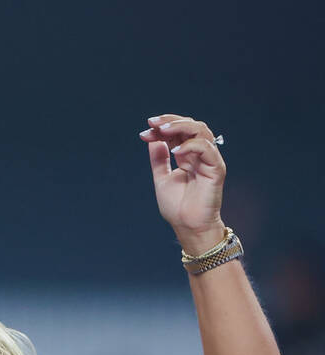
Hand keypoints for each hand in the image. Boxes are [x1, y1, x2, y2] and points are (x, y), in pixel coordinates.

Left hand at [139, 114, 226, 254]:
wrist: (186, 225)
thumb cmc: (177, 207)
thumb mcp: (161, 178)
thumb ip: (159, 159)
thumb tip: (152, 139)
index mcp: (187, 156)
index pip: (178, 133)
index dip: (162, 128)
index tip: (145, 130)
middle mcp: (199, 155)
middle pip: (191, 126)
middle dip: (171, 121)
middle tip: (153, 123)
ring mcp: (209, 160)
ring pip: (201, 131)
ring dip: (180, 127)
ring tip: (162, 130)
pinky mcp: (216, 168)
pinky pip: (206, 149)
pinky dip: (190, 145)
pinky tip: (174, 151)